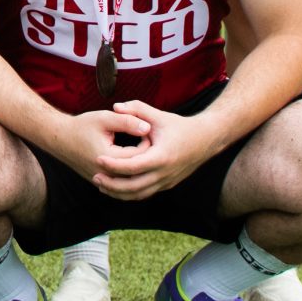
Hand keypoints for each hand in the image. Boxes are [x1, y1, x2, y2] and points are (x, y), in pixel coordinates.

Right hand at [45, 108, 140, 183]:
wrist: (59, 138)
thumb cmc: (81, 126)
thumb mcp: (105, 118)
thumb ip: (127, 121)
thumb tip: (147, 127)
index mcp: (109, 158)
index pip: (139, 156)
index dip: (147, 141)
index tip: (147, 130)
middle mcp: (106, 174)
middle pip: (137, 170)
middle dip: (145, 155)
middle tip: (147, 139)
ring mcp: (103, 180)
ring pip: (130, 179)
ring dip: (138, 166)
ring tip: (140, 149)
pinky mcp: (100, 182)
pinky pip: (121, 183)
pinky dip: (129, 174)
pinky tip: (133, 162)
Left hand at [90, 100, 220, 199]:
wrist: (206, 140)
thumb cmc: (180, 126)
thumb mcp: (158, 115)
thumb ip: (136, 109)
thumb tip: (115, 106)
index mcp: (162, 156)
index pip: (133, 166)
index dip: (114, 165)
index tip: (98, 159)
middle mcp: (165, 173)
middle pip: (134, 187)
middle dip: (112, 184)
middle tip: (95, 177)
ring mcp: (167, 182)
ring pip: (139, 194)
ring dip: (119, 193)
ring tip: (101, 185)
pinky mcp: (167, 185)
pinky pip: (146, 193)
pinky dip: (130, 193)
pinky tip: (117, 187)